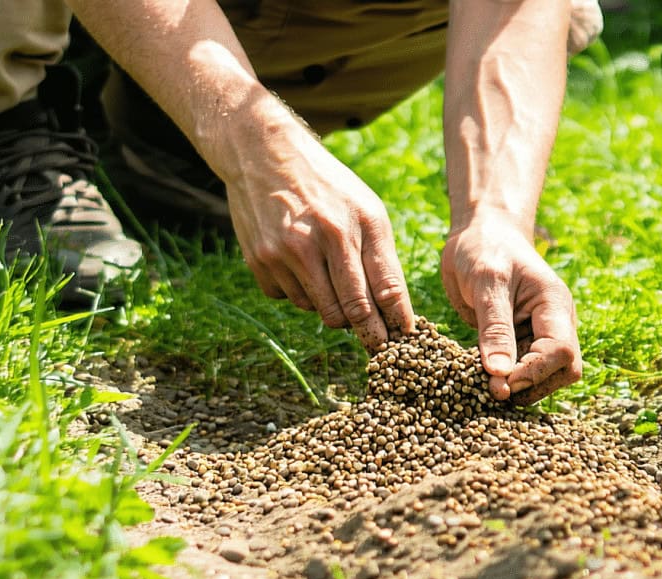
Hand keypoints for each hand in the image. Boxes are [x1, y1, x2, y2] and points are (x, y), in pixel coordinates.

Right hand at [227, 129, 414, 349]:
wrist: (265, 154)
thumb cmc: (328, 187)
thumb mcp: (366, 210)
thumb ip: (382, 259)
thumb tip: (393, 311)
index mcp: (353, 227)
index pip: (383, 290)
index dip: (395, 322)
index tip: (403, 341)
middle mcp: (318, 242)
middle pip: (350, 312)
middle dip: (367, 331)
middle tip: (375, 341)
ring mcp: (284, 253)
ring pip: (318, 311)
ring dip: (330, 306)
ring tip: (329, 274)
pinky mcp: (259, 261)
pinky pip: (288, 299)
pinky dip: (299, 292)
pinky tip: (299, 264)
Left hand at [441, 212, 580, 403]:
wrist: (479, 233)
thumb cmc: (485, 248)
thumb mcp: (486, 282)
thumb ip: (494, 327)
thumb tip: (499, 375)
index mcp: (554, 304)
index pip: (561, 351)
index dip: (534, 373)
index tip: (500, 382)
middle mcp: (555, 321)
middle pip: (564, 370)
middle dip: (532, 386)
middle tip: (491, 391)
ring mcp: (539, 332)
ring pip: (546, 376)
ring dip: (520, 388)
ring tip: (485, 388)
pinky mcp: (520, 340)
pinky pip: (523, 369)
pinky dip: (507, 379)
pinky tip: (482, 381)